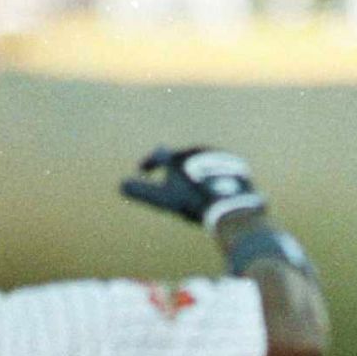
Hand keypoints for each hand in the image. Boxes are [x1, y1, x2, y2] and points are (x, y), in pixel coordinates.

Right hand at [120, 146, 265, 231]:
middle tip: (170, 177)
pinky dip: (214, 177)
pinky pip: (221, 169)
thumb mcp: (164, 199)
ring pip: (202, 161)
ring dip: (195, 170)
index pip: (158, 155)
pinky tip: (216, 187)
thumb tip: (120, 185)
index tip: (143, 170)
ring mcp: (218, 156)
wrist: (231, 204)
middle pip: (180, 157)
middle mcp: (197, 150)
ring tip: (193, 183)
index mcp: (178, 157)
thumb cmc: (193, 202)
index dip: (149, 163)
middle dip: (173, 166)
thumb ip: (142, 192)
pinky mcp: (236, 165)